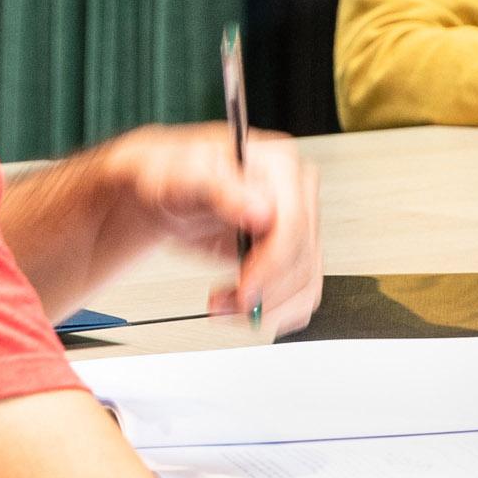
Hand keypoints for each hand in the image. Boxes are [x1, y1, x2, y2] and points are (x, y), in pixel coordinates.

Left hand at [81, 124, 324, 334]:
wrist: (170, 196)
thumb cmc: (174, 177)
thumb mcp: (184, 177)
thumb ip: (221, 191)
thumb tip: (263, 212)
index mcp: (279, 166)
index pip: (294, 224)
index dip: (272, 264)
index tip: (245, 288)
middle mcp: (297, 193)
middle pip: (303, 257)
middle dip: (265, 291)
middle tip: (227, 304)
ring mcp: (300, 224)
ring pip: (307, 281)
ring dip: (268, 308)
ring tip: (225, 307)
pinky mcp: (295, 251)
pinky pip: (303, 292)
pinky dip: (275, 311)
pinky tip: (242, 308)